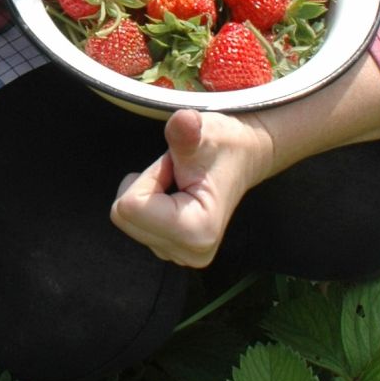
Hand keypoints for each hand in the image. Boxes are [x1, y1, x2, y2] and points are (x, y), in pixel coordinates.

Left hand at [110, 58, 379, 268]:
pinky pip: (137, 220)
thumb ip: (193, 130)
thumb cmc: (232, 138)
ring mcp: (180, 257)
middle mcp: (188, 256)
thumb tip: (184, 123)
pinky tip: (181, 188)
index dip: (147, 177)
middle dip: (147, 183)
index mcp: (194, 234)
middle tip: (182, 166)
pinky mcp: (175, 250)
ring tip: (185, 173)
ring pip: (129, 217)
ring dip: (151, 189)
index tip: (182, 161)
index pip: (125, 210)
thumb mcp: (212, 127)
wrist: (254, 152)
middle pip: (124, 215)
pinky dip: (153, 200)